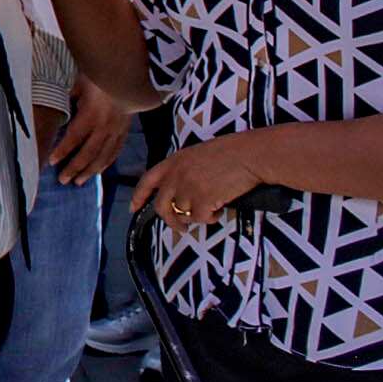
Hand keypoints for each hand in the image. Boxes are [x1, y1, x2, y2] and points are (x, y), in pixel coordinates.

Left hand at [46, 79, 128, 185]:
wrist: (128, 77)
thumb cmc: (99, 77)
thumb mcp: (79, 84)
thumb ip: (68, 100)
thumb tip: (58, 112)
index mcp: (91, 115)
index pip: (74, 138)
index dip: (63, 151)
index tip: (51, 161)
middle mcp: (104, 127)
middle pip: (88, 153)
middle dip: (74, 168)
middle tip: (63, 180)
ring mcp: (116, 132)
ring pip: (103, 157)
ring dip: (89, 171)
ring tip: (78, 182)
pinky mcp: (124, 132)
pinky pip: (115, 152)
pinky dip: (106, 163)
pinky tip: (98, 171)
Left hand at [129, 132, 267, 231]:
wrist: (249, 155)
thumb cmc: (230, 153)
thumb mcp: (196, 155)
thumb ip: (182, 171)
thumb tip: (178, 196)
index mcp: (173, 162)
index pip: (147, 181)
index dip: (138, 196)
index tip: (133, 208)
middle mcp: (176, 175)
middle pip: (161, 206)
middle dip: (169, 220)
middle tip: (180, 228)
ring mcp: (188, 188)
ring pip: (183, 213)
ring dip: (197, 216)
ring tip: (212, 209)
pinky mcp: (202, 200)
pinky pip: (200, 219)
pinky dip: (210, 219)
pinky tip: (219, 210)